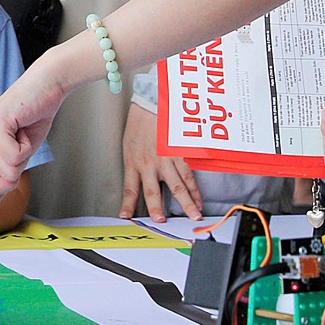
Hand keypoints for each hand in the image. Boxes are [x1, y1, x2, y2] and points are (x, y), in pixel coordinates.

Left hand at [0, 58, 65, 217]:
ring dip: (21, 160)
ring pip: (3, 175)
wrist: (44, 86)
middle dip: (6, 182)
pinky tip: (24, 128)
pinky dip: (26, 147)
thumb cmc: (30, 122)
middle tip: (17, 155)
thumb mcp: (16, 161)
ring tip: (21, 136)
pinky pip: (13, 158)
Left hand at [120, 103, 200, 221]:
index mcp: (134, 162)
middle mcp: (149, 164)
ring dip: (186, 203)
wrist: (152, 103)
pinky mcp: (179, 153)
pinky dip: (194, 188)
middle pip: (153, 191)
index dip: (127, 204)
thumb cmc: (140, 122)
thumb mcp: (129, 145)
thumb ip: (134, 164)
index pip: (129, 188)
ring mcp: (166, 159)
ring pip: (177, 186)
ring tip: (193, 216)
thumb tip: (136, 179)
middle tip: (161, 221)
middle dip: (157, 208)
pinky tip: (198, 198)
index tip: (126, 216)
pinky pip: (188, 174)